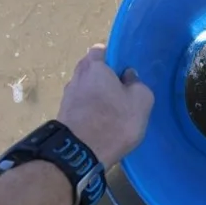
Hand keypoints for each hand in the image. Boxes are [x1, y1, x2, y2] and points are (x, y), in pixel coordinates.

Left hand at [56, 45, 153, 168]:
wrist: (80, 154)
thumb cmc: (114, 120)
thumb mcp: (141, 100)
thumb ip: (137, 84)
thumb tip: (128, 76)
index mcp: (94, 67)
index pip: (99, 50)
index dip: (111, 55)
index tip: (123, 67)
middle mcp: (76, 78)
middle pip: (90, 69)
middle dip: (102, 75)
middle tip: (120, 87)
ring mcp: (67, 98)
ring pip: (84, 88)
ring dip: (95, 94)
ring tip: (112, 107)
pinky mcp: (64, 117)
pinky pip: (80, 105)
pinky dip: (89, 109)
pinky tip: (102, 120)